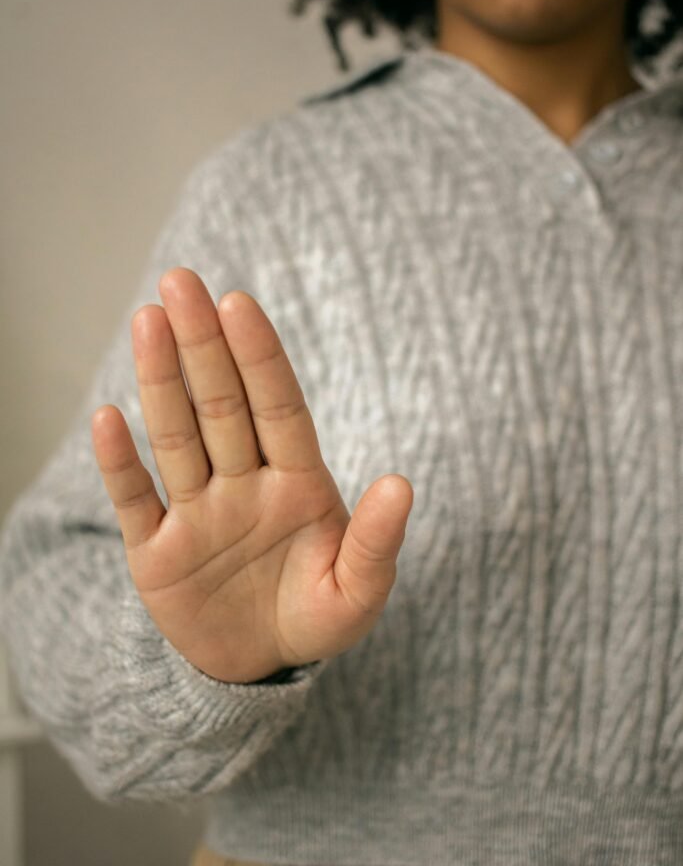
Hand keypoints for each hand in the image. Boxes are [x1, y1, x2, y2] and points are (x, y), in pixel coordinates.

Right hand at [91, 268, 413, 682]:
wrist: (259, 668)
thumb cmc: (315, 617)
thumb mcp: (357, 592)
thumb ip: (376, 541)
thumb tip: (402, 484)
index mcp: (297, 484)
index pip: (277, 407)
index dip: (259, 357)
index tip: (239, 304)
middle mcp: (243, 484)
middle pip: (221, 405)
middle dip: (203, 345)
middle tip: (180, 282)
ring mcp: (197, 513)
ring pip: (176, 437)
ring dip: (161, 382)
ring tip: (149, 321)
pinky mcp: (156, 552)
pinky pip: (135, 500)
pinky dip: (120, 464)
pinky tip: (109, 418)